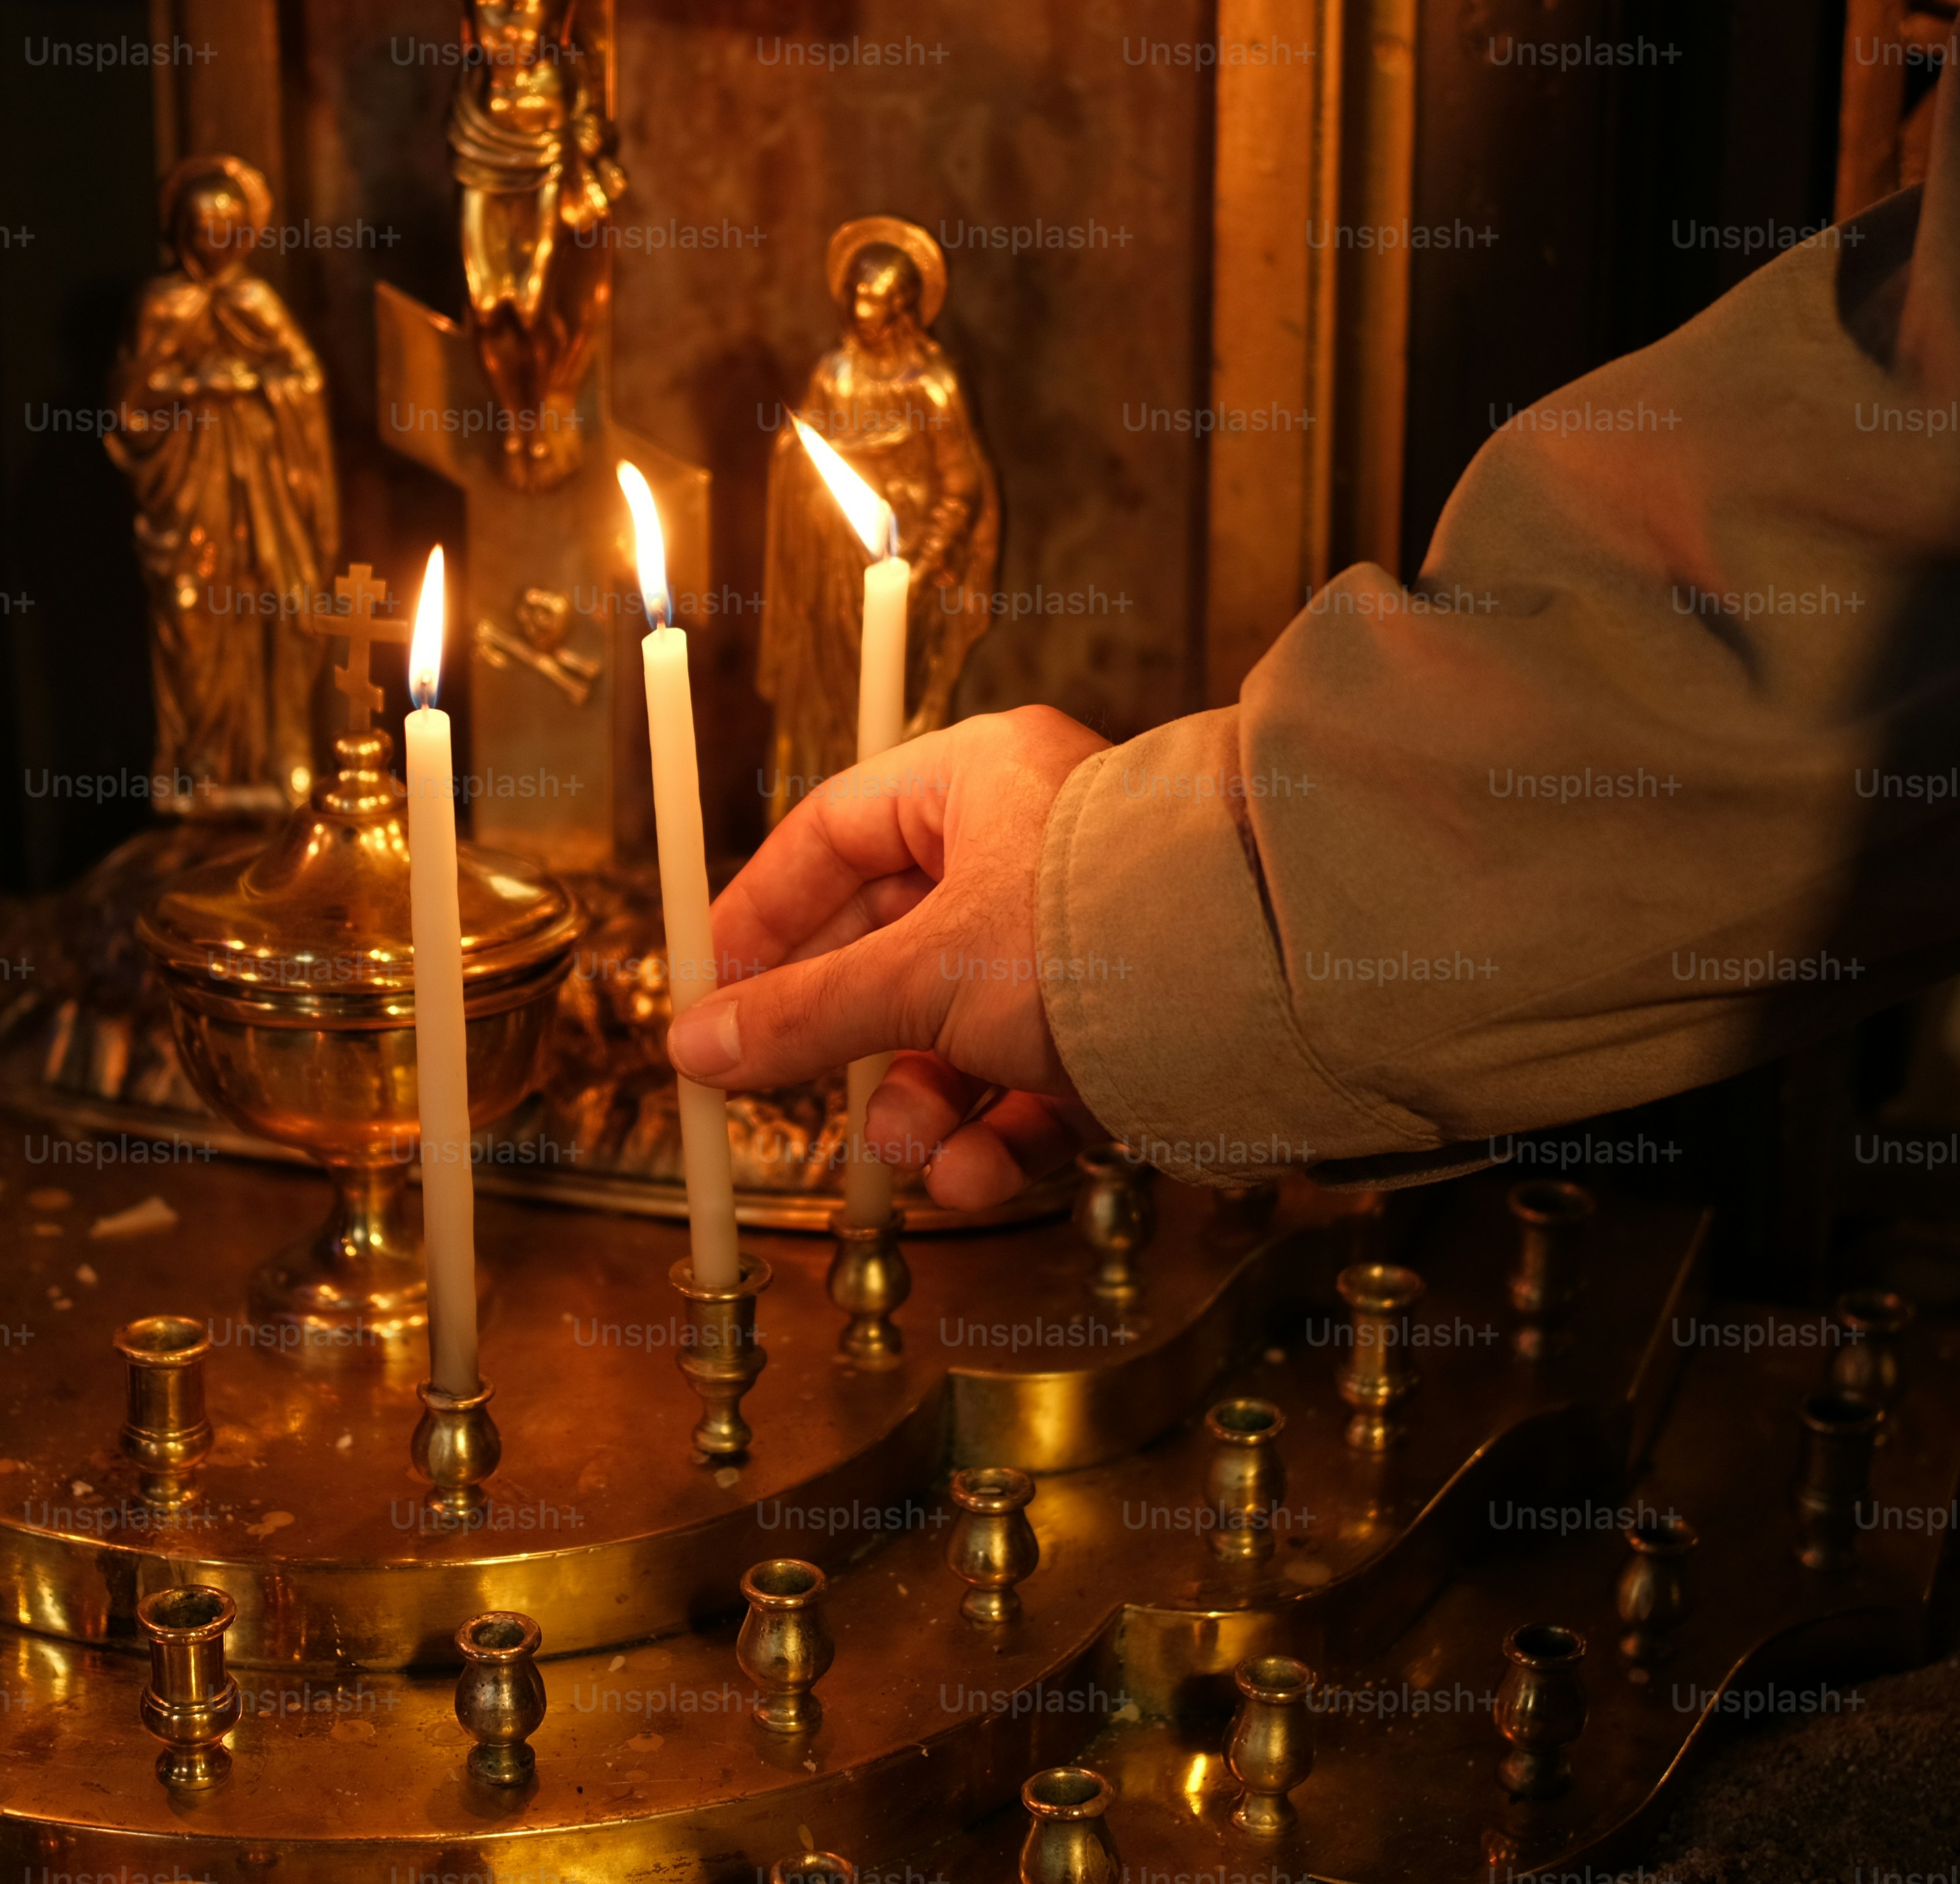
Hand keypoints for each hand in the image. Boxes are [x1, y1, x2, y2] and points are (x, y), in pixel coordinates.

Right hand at [667, 706, 1109, 1209]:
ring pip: (957, 1035)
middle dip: (853, 1045)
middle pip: (889, 949)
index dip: (764, 915)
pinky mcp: (1121, 1030)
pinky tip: (977, 1175)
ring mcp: (1075, 945)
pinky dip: (998, 1138)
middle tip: (789, 1097)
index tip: (712, 993)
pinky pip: (1029, 1085)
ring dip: (924, 1109)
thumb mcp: (923, 975)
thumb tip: (692, 1048)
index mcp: (977, 784)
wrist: (1267, 996)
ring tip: (918, 1151)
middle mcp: (1025, 852)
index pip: (833, 834)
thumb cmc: (1090, 934)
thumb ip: (804, 1016)